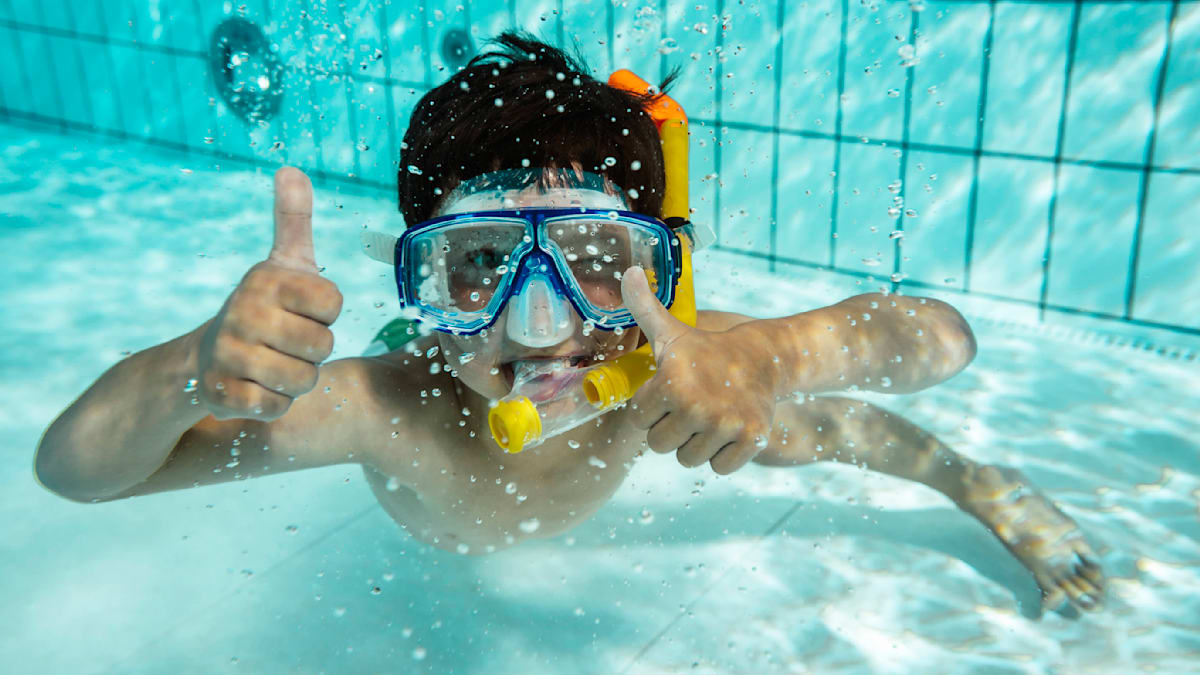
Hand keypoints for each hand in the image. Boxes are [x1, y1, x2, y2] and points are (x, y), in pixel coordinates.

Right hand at [194, 168, 343, 420]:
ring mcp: (229, 353)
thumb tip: (291, 168)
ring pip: (302, 380)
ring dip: (296, 380)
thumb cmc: (264, 307)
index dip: (326, 314)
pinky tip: (257, 387)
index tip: (303, 310)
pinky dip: (274, 404)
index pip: (333, 305)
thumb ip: (293, 219)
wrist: (207, 357)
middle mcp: (244, 311)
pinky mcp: (221, 393)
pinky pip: (276, 407)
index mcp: (267, 279)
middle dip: (313, 352)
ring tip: (275, 363)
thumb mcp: (283, 262)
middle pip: (322, 347)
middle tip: (287, 342)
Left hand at [621, 266, 778, 473]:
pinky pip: (718, 467)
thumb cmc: (706, 350)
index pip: (639, 421)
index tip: (671, 390)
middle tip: (691, 404)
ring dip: (694, 443)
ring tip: (708, 416)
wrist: (763, 358)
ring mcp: (725, 425)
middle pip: (660, 444)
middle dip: (670, 428)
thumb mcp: (672, 331)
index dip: (653, 406)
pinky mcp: (750, 441)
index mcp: (671, 383)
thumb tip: (627, 271)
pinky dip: (722, 454)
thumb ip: (643, 307)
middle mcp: (697, 407)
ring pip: (687, 459)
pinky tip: (727, 429)